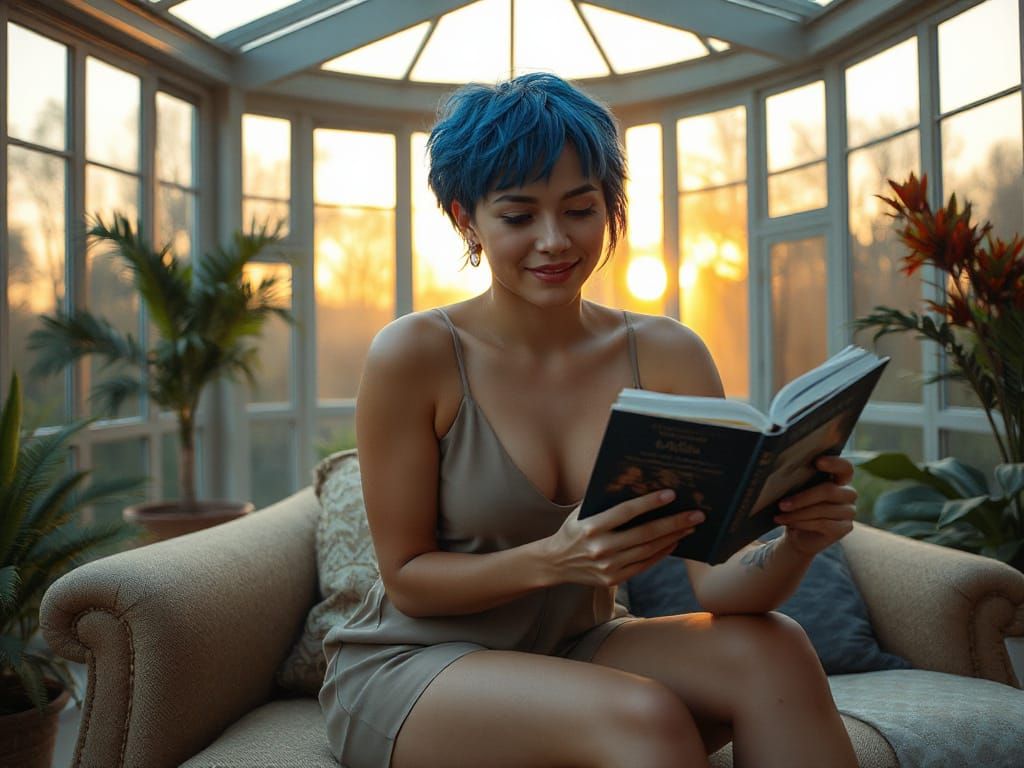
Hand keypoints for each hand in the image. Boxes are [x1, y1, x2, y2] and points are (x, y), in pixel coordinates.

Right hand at [543, 490, 704, 586]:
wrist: (556, 563)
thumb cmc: (574, 529)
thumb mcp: (582, 512)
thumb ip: (605, 501)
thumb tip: (637, 484)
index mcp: (590, 527)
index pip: (625, 512)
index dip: (649, 503)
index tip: (670, 494)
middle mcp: (600, 548)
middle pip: (644, 534)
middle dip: (673, 523)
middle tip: (697, 514)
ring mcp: (607, 566)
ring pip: (648, 550)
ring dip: (673, 537)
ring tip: (690, 527)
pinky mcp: (612, 579)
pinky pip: (644, 565)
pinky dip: (661, 553)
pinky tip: (674, 542)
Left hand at [773, 454, 856, 557]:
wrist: (799, 535)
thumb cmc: (797, 508)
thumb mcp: (797, 492)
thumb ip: (799, 481)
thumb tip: (782, 474)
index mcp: (839, 479)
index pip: (845, 468)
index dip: (834, 463)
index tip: (817, 461)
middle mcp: (848, 493)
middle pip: (829, 491)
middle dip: (802, 498)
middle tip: (781, 504)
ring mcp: (849, 511)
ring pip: (823, 510)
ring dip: (798, 513)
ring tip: (779, 515)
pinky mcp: (845, 528)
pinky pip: (823, 524)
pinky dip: (802, 523)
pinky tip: (788, 523)